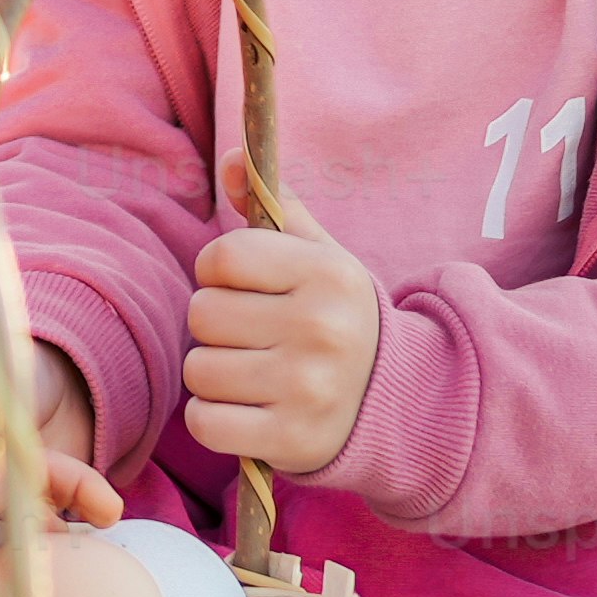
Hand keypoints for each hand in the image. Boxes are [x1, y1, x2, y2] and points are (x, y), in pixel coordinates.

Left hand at [173, 220, 382, 484]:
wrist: (397, 402)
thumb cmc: (338, 318)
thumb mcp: (321, 257)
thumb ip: (275, 206)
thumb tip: (232, 157)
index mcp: (328, 274)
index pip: (222, 256)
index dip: (219, 271)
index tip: (243, 287)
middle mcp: (321, 328)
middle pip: (203, 313)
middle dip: (216, 324)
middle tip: (252, 335)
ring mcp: (307, 388)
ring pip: (199, 369)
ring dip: (213, 373)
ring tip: (252, 372)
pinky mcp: (291, 439)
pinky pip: (205, 421)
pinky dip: (213, 418)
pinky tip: (245, 410)